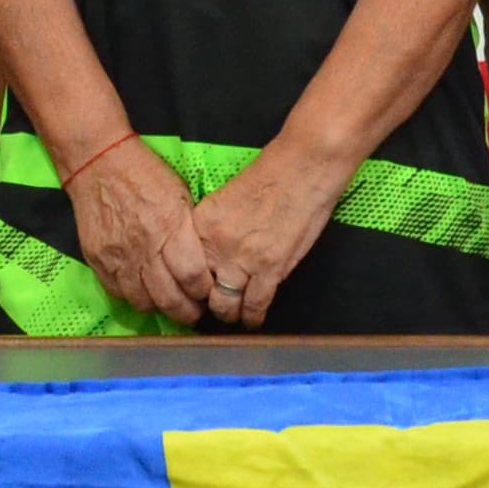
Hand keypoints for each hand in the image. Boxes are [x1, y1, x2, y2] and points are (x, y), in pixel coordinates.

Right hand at [66, 136, 214, 324]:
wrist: (98, 163)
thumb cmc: (145, 174)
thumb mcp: (180, 195)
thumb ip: (190, 232)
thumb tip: (205, 263)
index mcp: (170, 227)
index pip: (193, 276)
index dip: (204, 292)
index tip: (208, 293)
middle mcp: (145, 247)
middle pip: (170, 298)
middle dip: (186, 312)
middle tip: (193, 313)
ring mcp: (119, 257)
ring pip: (143, 302)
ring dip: (161, 309)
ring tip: (170, 304)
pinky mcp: (98, 261)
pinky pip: (119, 293)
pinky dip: (135, 297)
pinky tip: (145, 292)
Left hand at [187, 146, 344, 330]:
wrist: (305, 167)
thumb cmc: (272, 173)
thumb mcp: (227, 196)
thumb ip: (215, 227)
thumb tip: (213, 252)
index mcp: (202, 222)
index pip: (183, 265)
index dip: (188, 281)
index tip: (194, 288)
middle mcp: (216, 244)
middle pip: (199, 289)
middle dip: (204, 302)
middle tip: (211, 306)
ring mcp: (242, 259)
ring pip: (224, 303)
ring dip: (228, 314)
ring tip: (232, 317)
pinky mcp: (270, 269)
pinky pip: (254, 305)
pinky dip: (252, 317)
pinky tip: (253, 320)